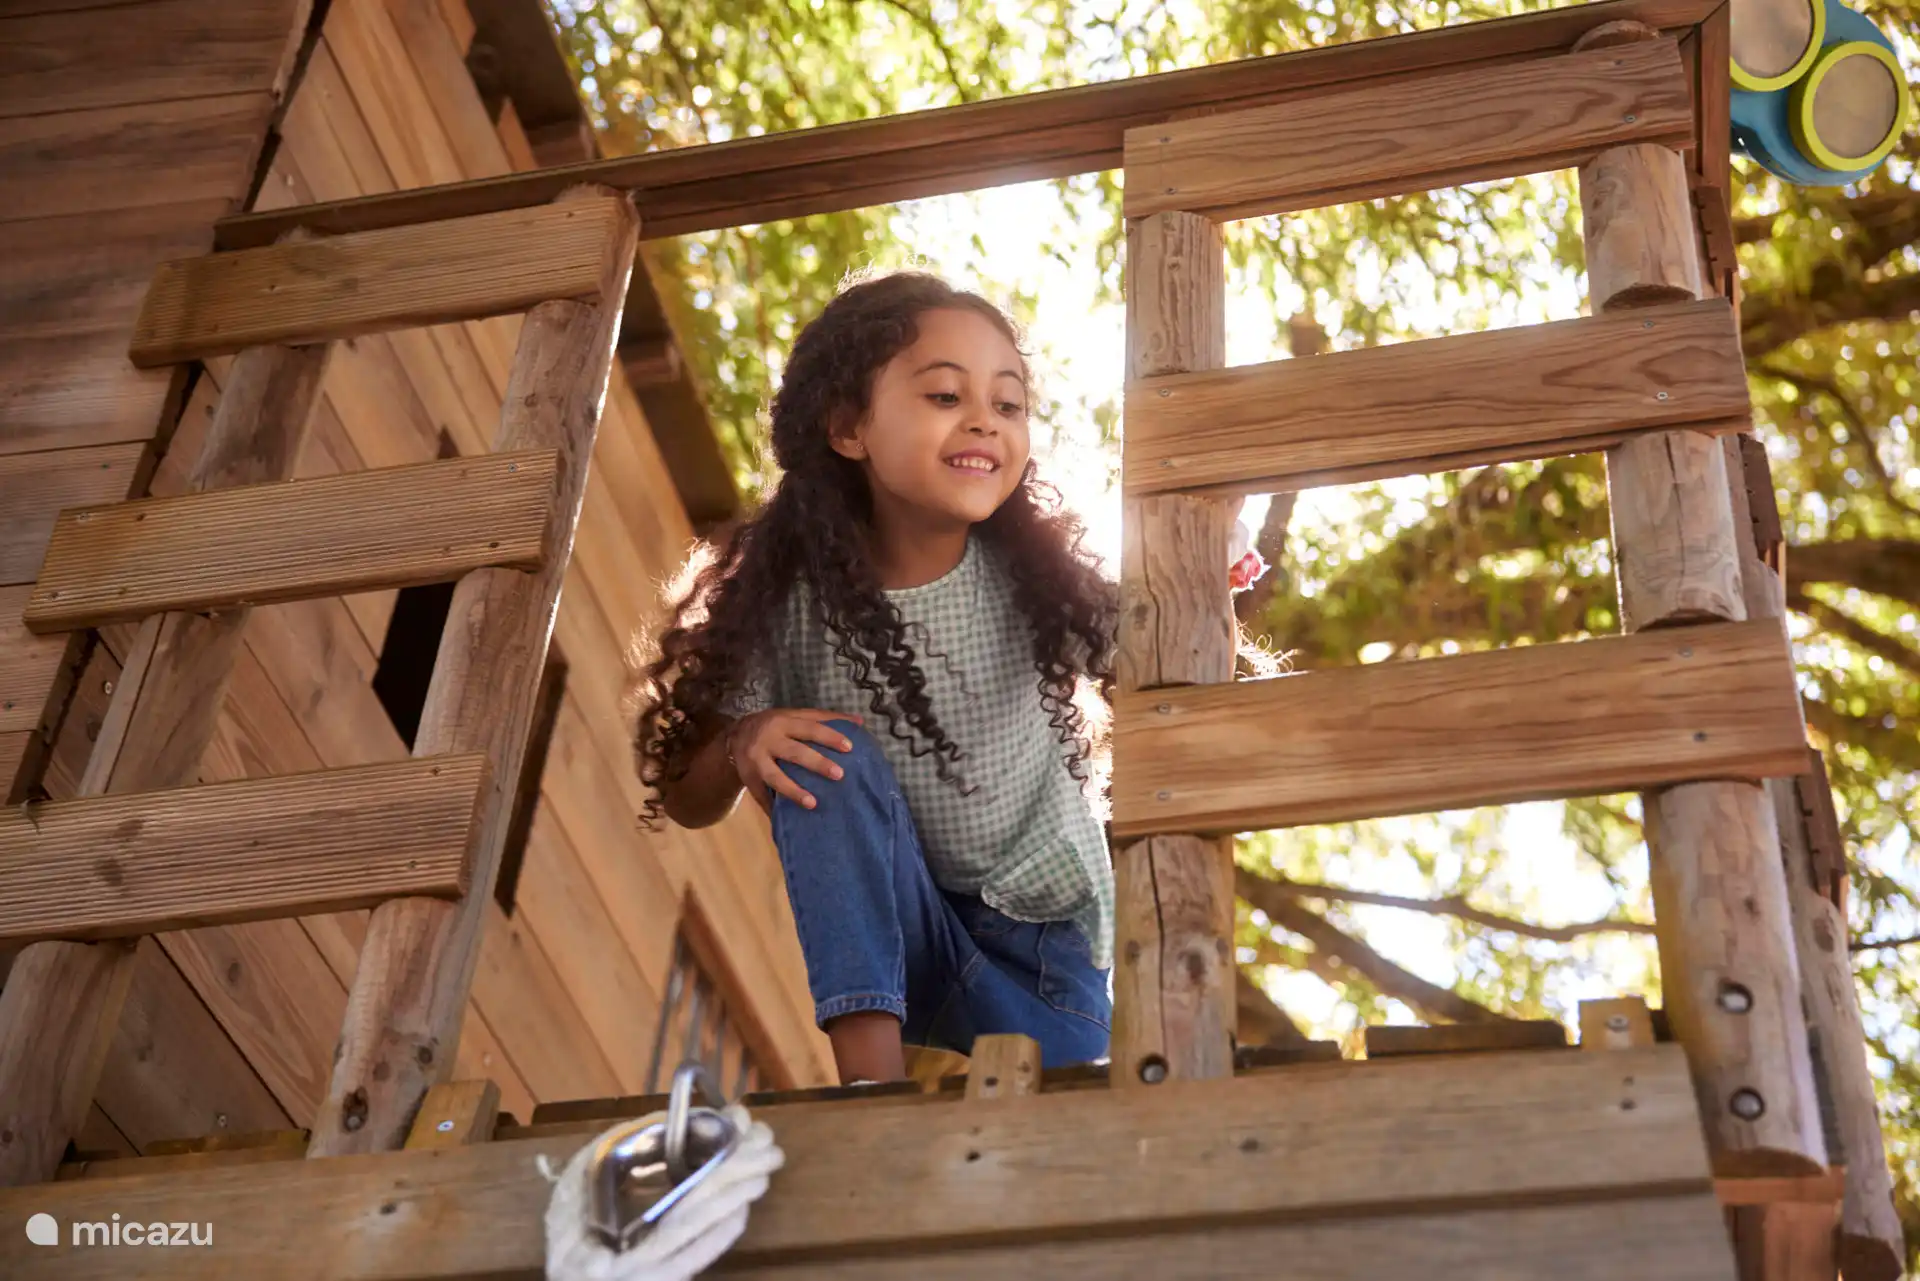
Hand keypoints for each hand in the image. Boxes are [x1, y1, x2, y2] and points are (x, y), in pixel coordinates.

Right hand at [725, 709, 860, 812]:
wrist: (735, 734)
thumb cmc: (774, 725)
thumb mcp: (794, 716)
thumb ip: (824, 718)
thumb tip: (859, 722)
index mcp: (784, 722)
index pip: (810, 727)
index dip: (829, 737)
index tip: (849, 748)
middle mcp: (769, 740)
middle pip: (795, 752)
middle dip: (817, 764)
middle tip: (839, 775)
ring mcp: (757, 760)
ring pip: (776, 777)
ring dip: (794, 791)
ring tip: (813, 803)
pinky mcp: (749, 779)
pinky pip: (762, 796)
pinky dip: (773, 808)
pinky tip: (787, 820)